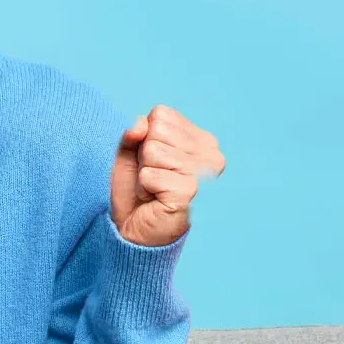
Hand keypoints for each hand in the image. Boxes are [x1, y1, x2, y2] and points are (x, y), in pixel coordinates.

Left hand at [111, 104, 224, 246]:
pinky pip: (151, 174)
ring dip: (144, 172)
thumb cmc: (138, 190)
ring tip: (154, 188)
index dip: (145, 137)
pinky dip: (144, 187)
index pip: (162, 114)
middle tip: (153, 176)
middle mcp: (211, 154)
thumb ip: (135, 131)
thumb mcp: (131, 152)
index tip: (154, 161)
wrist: (136, 229)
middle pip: (157, 129)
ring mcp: (205, 174)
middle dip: (144, 154)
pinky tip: (156, 199)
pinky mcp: (192, 192)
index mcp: (202, 140)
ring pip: (153, 150)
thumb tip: (139, 126)